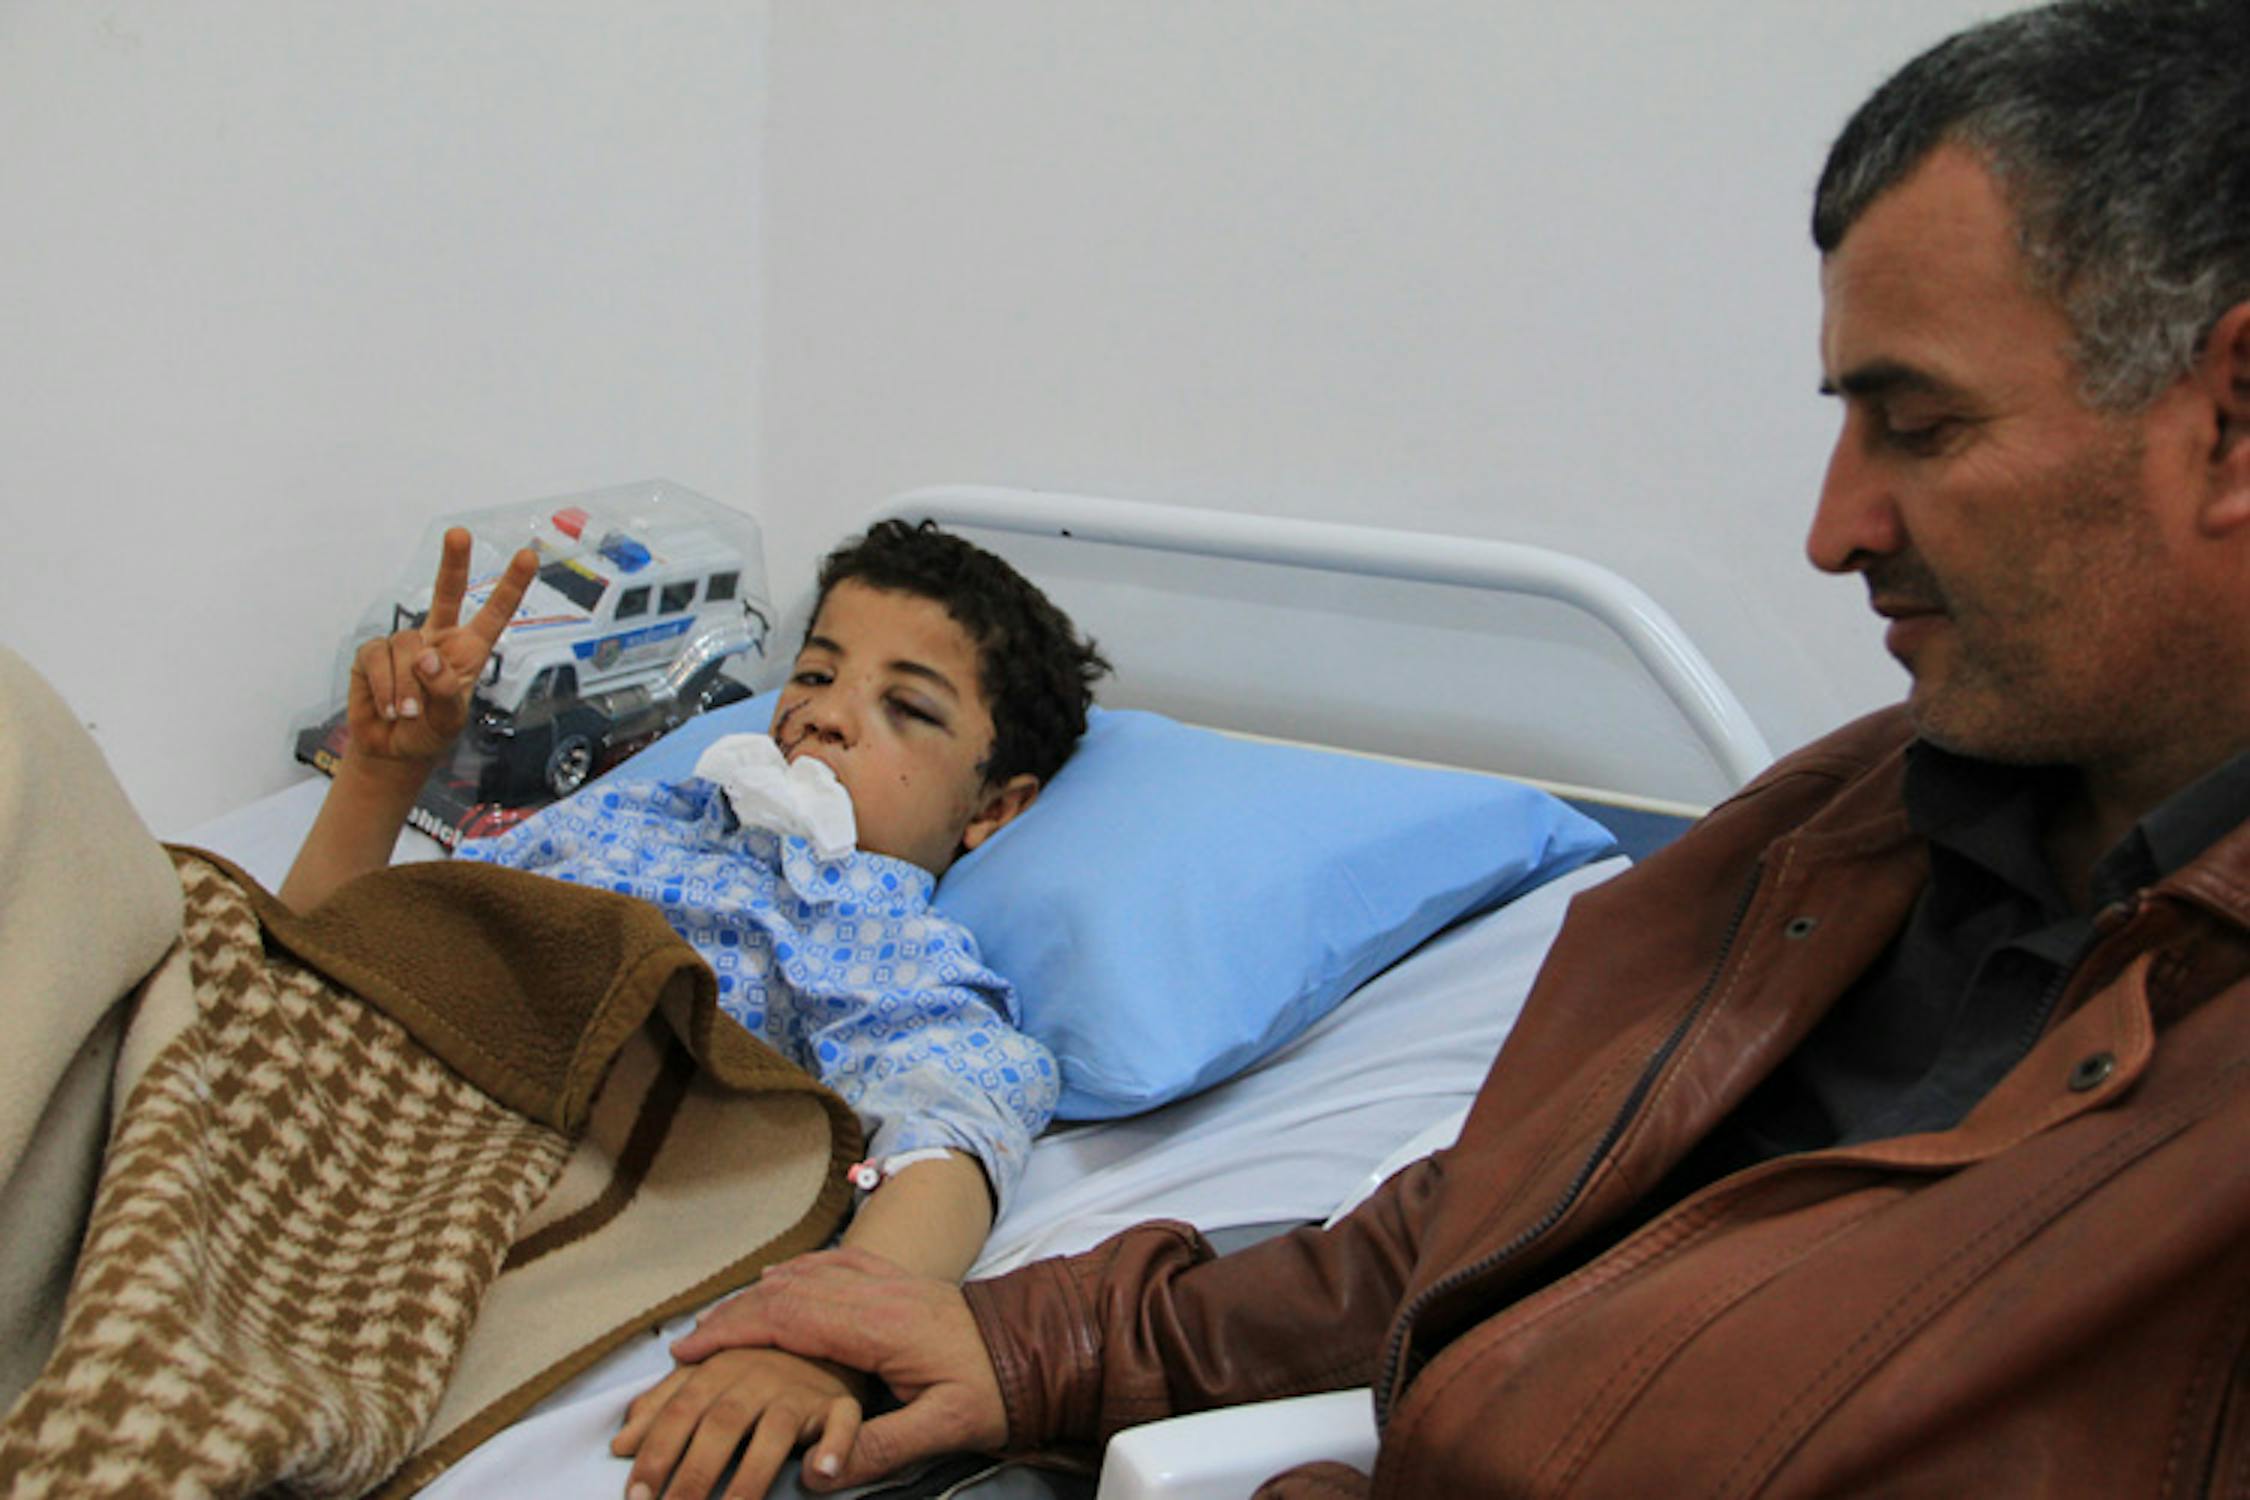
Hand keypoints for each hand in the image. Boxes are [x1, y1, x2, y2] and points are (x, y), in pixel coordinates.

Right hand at [344, 527, 535, 765]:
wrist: (392, 750)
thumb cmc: (429, 733)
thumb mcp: (449, 720)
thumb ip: (445, 690)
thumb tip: (427, 657)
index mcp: (468, 652)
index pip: (494, 614)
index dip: (511, 586)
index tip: (528, 555)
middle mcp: (438, 640)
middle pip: (447, 593)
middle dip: (453, 562)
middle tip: (459, 534)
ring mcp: (405, 644)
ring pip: (406, 645)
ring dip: (406, 686)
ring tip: (408, 712)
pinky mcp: (373, 654)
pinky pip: (377, 659)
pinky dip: (383, 688)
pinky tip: (388, 707)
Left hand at [613, 1347, 866, 1499]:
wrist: (822, 1339)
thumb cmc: (754, 1371)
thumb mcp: (704, 1380)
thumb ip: (662, 1407)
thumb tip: (620, 1444)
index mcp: (718, 1369)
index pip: (680, 1413)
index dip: (656, 1453)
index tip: (636, 1495)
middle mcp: (757, 1376)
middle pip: (722, 1425)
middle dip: (694, 1475)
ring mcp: (799, 1391)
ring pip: (774, 1432)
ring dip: (750, 1479)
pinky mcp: (839, 1403)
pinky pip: (842, 1422)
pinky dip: (834, 1446)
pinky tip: (819, 1475)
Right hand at [672, 1247, 1008, 1490]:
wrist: (1039, 1343)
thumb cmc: (995, 1386)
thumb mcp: (945, 1427)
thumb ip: (880, 1449)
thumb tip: (814, 1474)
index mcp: (877, 1324)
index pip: (787, 1318)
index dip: (733, 1332)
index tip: (692, 1351)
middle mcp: (875, 1292)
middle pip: (785, 1292)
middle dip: (732, 1315)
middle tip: (689, 1344)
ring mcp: (887, 1280)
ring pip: (807, 1273)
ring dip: (759, 1294)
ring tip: (721, 1320)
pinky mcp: (899, 1281)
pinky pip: (836, 1262)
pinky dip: (799, 1270)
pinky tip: (782, 1278)